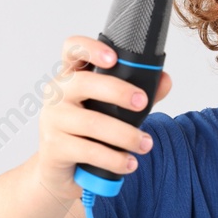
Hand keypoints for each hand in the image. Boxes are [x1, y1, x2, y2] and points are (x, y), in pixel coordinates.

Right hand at [33, 35, 172, 193]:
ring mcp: (52, 120)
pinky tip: (129, 163)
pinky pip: (89, 151)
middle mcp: (57, 93)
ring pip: (91, 123)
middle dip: (118, 92)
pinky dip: (114, 159)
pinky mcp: (54, 148)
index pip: (72, 49)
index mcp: (71, 76)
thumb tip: (165, 80)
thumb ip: (138, 93)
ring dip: (125, 135)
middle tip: (143, 103)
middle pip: (84, 83)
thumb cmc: (88, 132)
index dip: (90, 48)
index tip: (114, 58)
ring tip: (145, 144)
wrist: (60, 170)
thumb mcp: (111, 109)